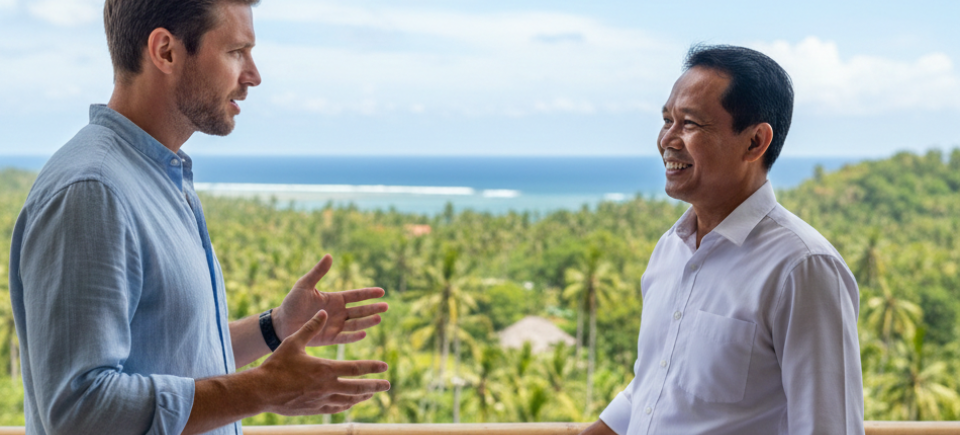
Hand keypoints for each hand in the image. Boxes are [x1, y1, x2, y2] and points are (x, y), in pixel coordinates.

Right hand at [257, 310, 390, 415]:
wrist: (261, 391)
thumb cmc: (277, 365)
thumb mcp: (293, 342)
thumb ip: (311, 327)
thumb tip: (323, 310)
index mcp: (325, 369)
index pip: (355, 368)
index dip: (372, 367)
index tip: (385, 366)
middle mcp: (327, 386)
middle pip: (357, 388)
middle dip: (374, 386)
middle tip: (387, 385)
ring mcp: (321, 400)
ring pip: (348, 400)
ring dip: (362, 396)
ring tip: (371, 393)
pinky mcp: (314, 409)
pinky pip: (335, 408)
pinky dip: (346, 404)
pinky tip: (350, 402)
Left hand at [273, 254, 387, 345]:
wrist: (281, 322)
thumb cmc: (292, 302)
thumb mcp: (304, 285)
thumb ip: (318, 272)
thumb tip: (329, 256)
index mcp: (335, 299)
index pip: (356, 296)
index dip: (368, 294)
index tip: (382, 292)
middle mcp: (338, 312)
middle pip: (360, 310)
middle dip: (373, 308)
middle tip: (386, 306)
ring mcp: (335, 326)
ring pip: (355, 324)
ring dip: (367, 322)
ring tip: (378, 318)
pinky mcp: (329, 338)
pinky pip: (344, 337)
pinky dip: (353, 336)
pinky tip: (363, 334)